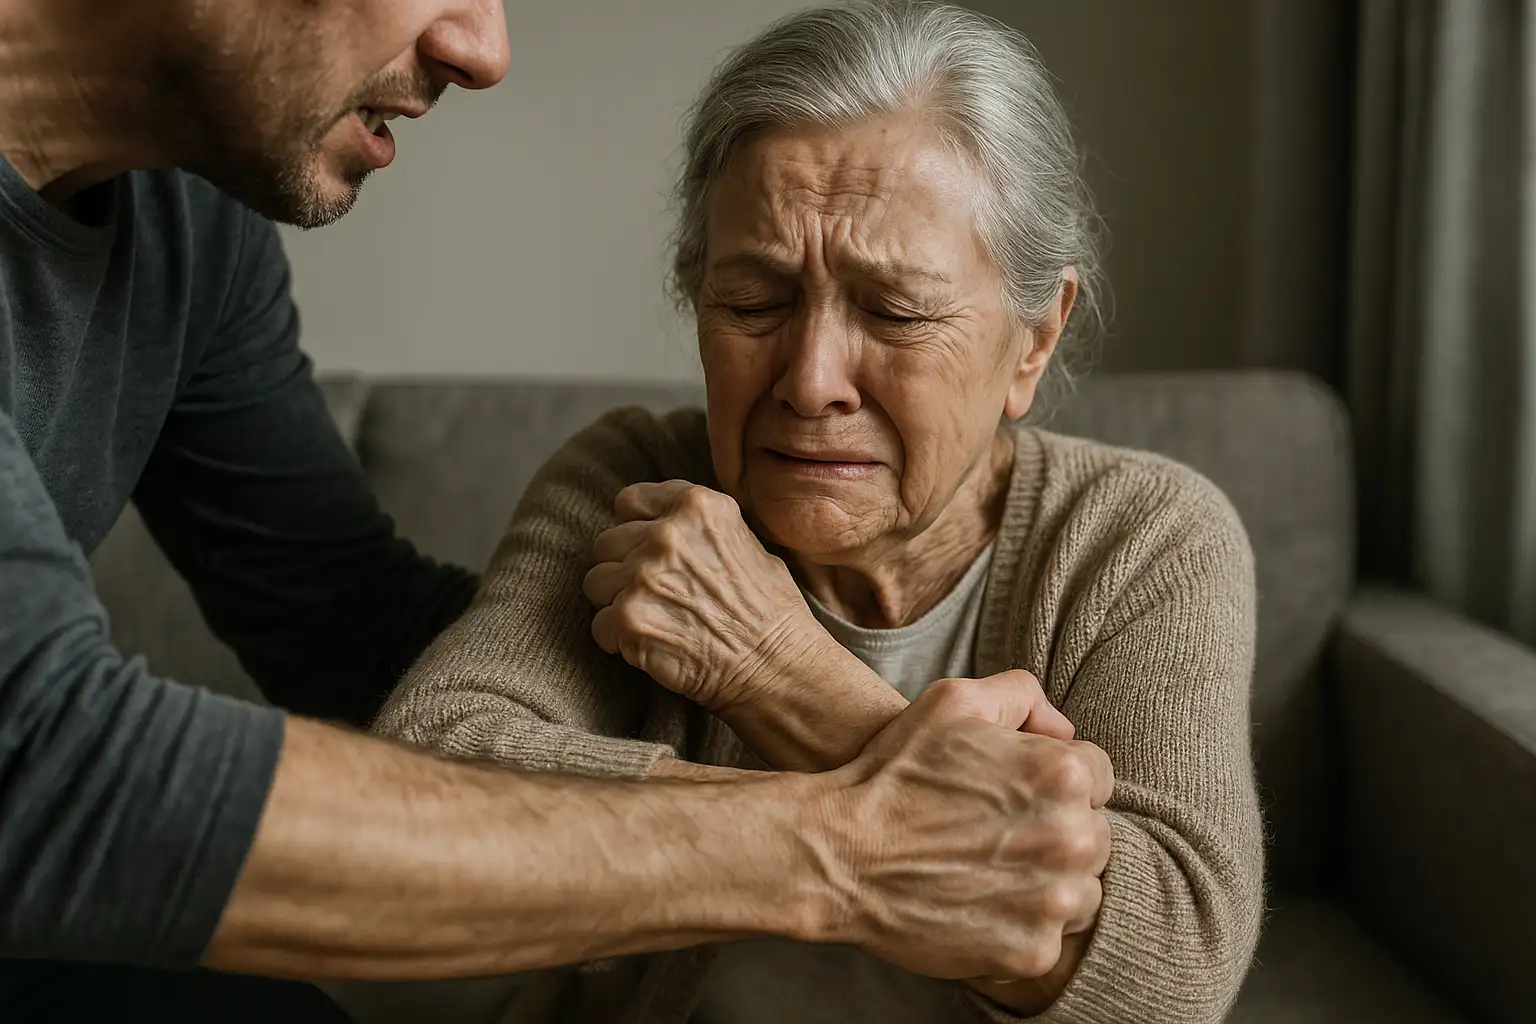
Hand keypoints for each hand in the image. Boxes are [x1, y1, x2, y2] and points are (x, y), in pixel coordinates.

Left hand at [582, 480, 818, 711]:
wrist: (777, 667)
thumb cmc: (770, 612)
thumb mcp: (748, 543)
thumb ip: (699, 528)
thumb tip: (664, 524)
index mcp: (697, 507)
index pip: (630, 501)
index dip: (637, 527)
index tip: (648, 550)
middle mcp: (667, 534)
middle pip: (607, 541)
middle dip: (623, 567)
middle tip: (655, 595)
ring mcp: (644, 576)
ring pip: (595, 582)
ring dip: (616, 602)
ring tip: (653, 619)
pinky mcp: (629, 619)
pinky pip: (599, 625)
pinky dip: (618, 640)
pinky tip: (650, 645)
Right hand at [815, 671, 1112, 988]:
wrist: (839, 854)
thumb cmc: (894, 773)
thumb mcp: (953, 702)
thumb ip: (1021, 695)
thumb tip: (1066, 731)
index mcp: (1062, 774)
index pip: (1098, 777)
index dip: (1055, 782)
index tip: (1016, 794)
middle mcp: (1071, 838)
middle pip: (1095, 837)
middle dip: (1056, 832)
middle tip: (997, 835)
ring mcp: (1054, 901)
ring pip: (1082, 891)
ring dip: (1048, 884)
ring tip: (990, 871)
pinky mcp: (1031, 951)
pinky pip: (1050, 939)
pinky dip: (1019, 927)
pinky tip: (978, 905)